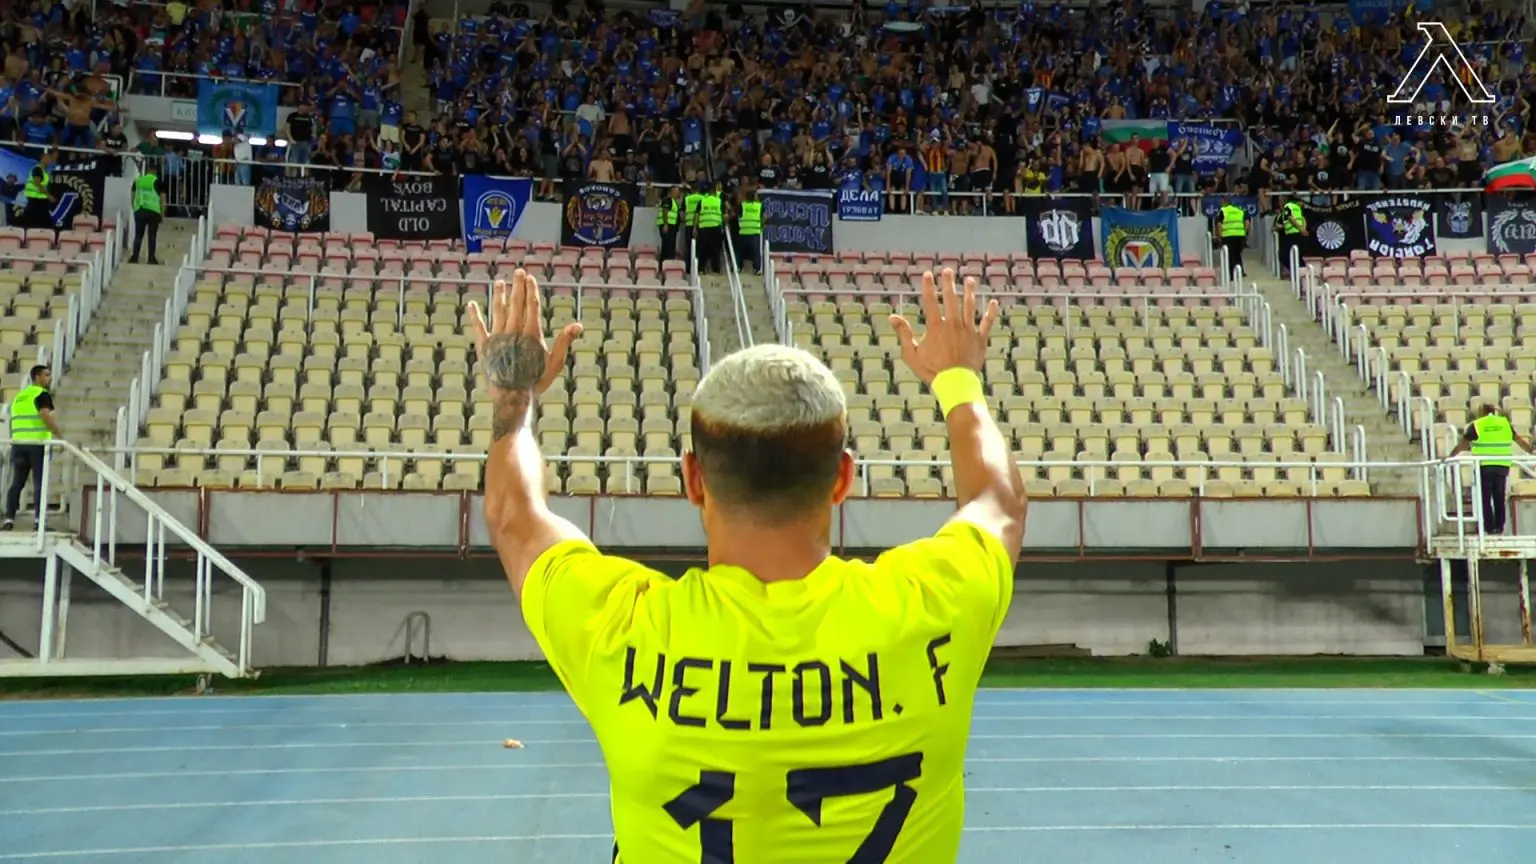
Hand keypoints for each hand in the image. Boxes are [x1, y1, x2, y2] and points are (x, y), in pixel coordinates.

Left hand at [467, 270, 581, 397]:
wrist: (512, 396)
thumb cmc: (536, 381)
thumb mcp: (554, 363)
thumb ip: (564, 341)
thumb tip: (577, 325)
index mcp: (531, 333)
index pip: (531, 306)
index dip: (531, 291)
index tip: (530, 279)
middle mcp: (514, 331)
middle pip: (516, 303)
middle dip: (518, 286)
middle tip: (518, 271)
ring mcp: (498, 337)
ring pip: (498, 310)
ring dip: (499, 295)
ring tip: (500, 283)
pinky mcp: (485, 346)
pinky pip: (479, 327)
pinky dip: (475, 315)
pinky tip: (472, 305)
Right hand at [889, 268, 997, 384]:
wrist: (955, 384)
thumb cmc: (931, 371)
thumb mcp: (911, 354)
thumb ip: (904, 333)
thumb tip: (892, 317)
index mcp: (936, 327)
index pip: (930, 301)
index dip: (928, 286)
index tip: (927, 274)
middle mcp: (953, 325)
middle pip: (950, 299)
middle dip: (948, 283)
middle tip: (947, 270)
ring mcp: (968, 331)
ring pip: (970, 306)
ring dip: (969, 292)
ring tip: (969, 280)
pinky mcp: (980, 340)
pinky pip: (987, 323)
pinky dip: (991, 313)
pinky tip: (994, 302)